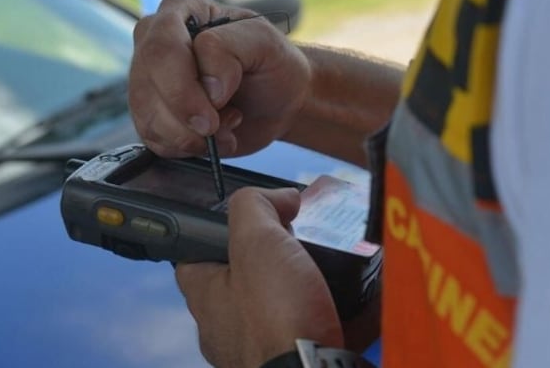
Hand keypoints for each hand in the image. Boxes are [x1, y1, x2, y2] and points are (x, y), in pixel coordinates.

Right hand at [129, 0, 311, 157]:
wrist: (280, 101)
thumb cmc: (272, 64)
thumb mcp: (264, 43)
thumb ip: (229, 49)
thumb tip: (206, 85)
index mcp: (180, 11)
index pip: (161, 44)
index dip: (183, 82)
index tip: (218, 101)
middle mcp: (155, 42)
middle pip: (146, 81)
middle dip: (186, 112)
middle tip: (217, 125)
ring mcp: (150, 81)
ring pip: (148, 115)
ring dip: (190, 134)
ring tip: (225, 125)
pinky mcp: (154, 116)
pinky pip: (154, 139)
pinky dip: (188, 147)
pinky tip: (213, 138)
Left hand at [176, 187, 343, 367]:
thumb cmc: (274, 317)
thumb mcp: (255, 241)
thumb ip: (256, 207)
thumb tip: (280, 197)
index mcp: (207, 296)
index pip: (194, 255)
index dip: (216, 230)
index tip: (248, 217)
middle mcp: (228, 326)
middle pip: (246, 277)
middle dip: (275, 255)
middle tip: (301, 236)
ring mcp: (262, 345)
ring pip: (283, 302)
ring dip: (305, 282)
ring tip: (332, 261)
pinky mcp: (297, 356)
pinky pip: (314, 325)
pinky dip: (334, 309)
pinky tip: (354, 292)